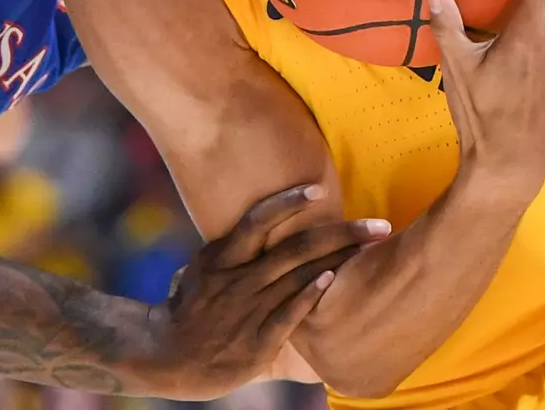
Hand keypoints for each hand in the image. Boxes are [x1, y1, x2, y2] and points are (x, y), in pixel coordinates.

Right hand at [146, 183, 390, 398]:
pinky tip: (333, 284)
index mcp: (222, 257)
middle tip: (380, 226)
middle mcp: (237, 278)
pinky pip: (289, 315)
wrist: (164, 357)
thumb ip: (229, 252)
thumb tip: (252, 227)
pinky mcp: (256, 342)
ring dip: (339, 262)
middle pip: (296, 247)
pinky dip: (311, 297)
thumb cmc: (187, 310)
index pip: (257, 219)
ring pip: (299, 277)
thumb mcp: (200, 271)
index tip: (319, 189)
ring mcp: (247, 309)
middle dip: (343, 233)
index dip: (288, 202)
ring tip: (372, 250)